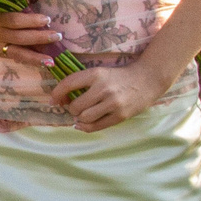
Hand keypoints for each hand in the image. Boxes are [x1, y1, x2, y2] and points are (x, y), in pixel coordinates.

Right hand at [0, 10, 61, 65]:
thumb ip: (9, 8)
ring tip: (52, 60)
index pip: (15, 21)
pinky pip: (15, 57)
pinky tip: (42, 63)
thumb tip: (33, 10)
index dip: (31, 21)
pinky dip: (29, 60)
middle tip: (57, 36)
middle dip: (40, 38)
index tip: (47, 19)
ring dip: (36, 56)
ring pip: (18, 53)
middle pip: (20, 38)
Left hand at [50, 61, 166, 131]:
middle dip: (72, 109)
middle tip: (76, 107)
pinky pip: (96, 127)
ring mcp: (113, 103)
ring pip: (84, 118)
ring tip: (84, 114)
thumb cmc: (119, 77)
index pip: (68, 84)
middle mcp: (103, 88)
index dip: (57, 94)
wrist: (147, 80)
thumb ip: (82, 83)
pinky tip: (84, 124)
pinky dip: (86, 127)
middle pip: (75, 106)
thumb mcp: (100, 73)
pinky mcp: (120, 116)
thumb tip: (60, 100)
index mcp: (96, 74)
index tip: (54, 100)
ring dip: (80, 118)